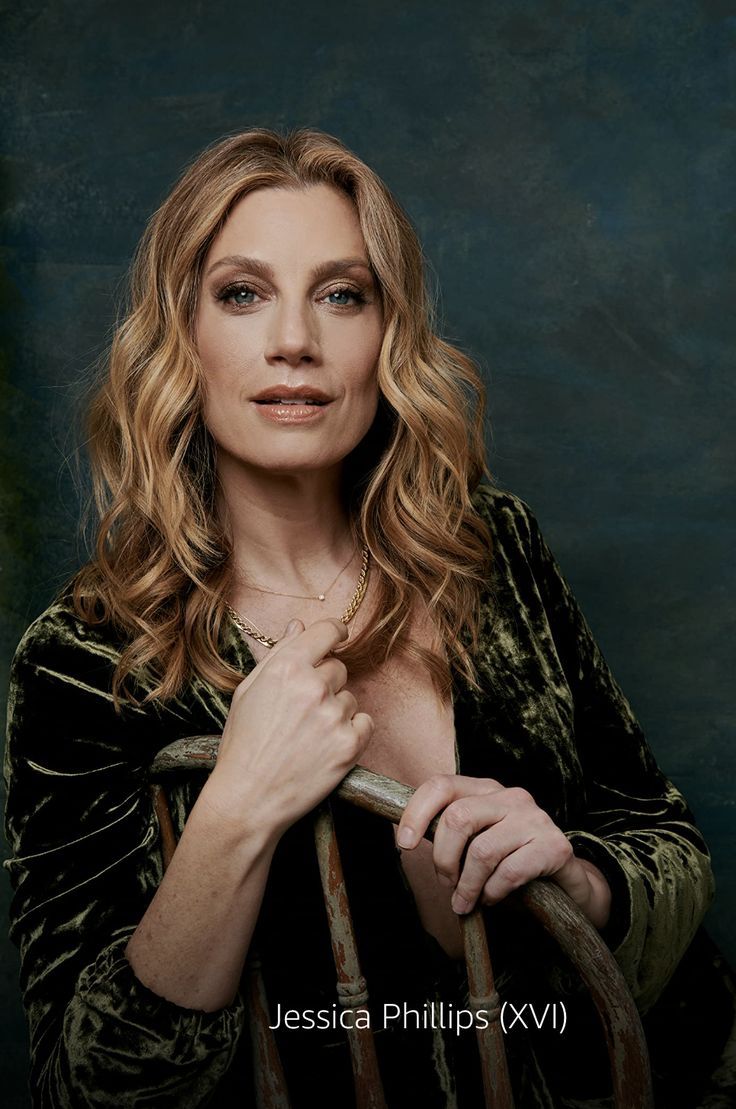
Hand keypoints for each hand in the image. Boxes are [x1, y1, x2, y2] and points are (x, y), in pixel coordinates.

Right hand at [201, 617, 374, 839]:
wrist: (249, 798)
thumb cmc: (244, 745)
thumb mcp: (248, 692)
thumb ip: (278, 655)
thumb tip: (298, 625)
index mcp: (286, 668)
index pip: (327, 631)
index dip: (335, 632)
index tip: (337, 637)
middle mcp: (312, 687)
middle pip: (339, 668)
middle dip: (325, 683)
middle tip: (303, 711)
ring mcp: (333, 716)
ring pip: (350, 698)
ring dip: (336, 711)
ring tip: (309, 735)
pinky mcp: (350, 745)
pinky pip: (365, 723)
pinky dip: (352, 733)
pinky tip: (327, 746)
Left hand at [396, 774, 611, 929]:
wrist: (565, 883)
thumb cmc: (510, 862)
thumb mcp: (476, 842)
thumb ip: (449, 836)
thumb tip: (406, 840)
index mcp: (485, 790)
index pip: (441, 785)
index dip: (416, 812)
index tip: (404, 843)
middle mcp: (510, 796)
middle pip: (458, 818)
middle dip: (444, 860)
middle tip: (447, 884)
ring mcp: (534, 818)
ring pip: (482, 851)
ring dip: (467, 886)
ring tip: (466, 902)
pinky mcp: (554, 845)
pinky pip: (509, 872)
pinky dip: (493, 892)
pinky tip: (492, 898)